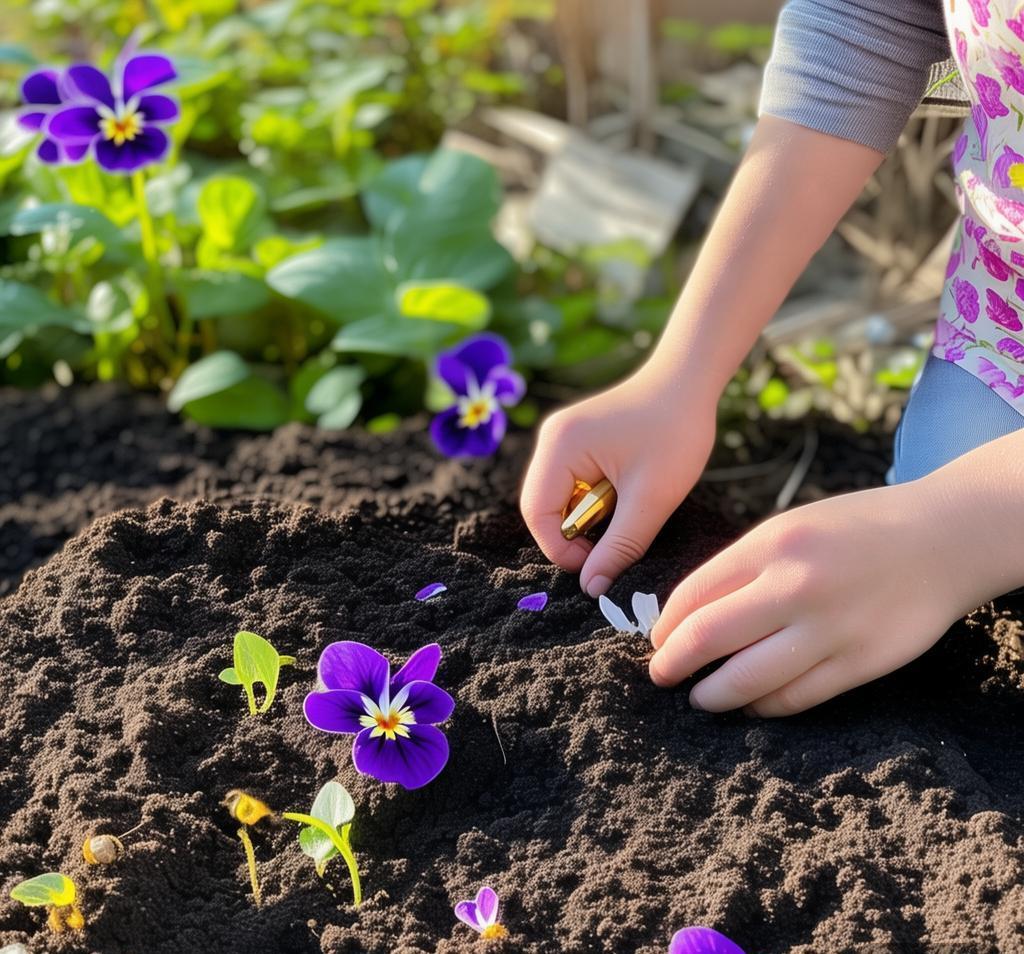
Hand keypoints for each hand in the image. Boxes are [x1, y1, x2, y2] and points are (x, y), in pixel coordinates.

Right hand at [520, 371, 715, 595]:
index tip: (599, 566)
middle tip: (615, 545)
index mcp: (560, 447)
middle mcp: (551, 440)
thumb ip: (620, 546)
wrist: (690, 380)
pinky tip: (625, 497)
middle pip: (543, 507)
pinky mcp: (577, 441)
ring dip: (589, 518)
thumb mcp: (652, 499)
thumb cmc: (676, 432)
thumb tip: (592, 588)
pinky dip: (595, 501)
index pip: (537, 513)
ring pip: (559, 499)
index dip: (562, 549)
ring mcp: (562, 438)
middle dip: (575, 534)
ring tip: (627, 514)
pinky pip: (573, 485)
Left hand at [648, 481, 983, 716]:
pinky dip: (763, 706)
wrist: (943, 539)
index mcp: (771, 544)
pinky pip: (795, 698)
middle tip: (662, 676)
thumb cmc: (855, 530)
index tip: (658, 642)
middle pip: (707, 639)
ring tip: (701, 698)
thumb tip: (688, 618)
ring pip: (747, 680)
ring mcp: (830, 628)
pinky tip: (751, 703)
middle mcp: (795, 585)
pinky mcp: (861, 663)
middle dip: (672, 665)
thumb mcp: (790, 528)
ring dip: (713, 696)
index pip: (693, 596)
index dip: (666, 628)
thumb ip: (741, 568)